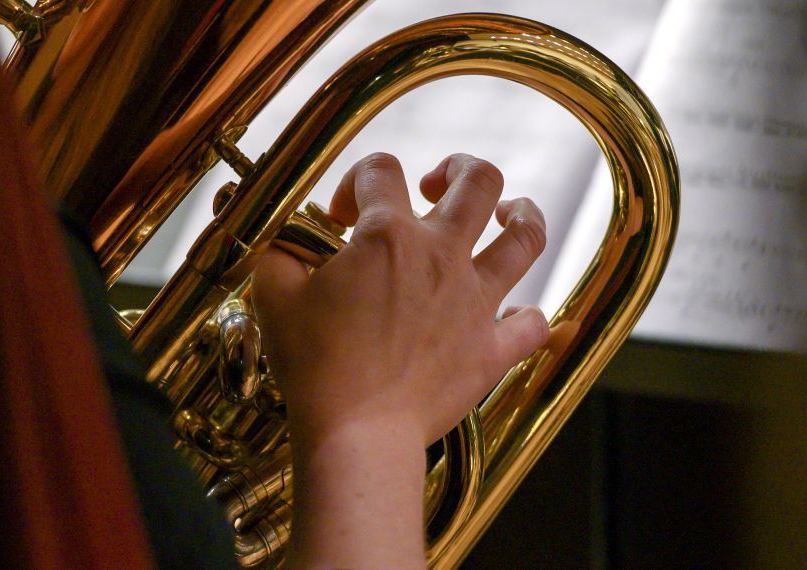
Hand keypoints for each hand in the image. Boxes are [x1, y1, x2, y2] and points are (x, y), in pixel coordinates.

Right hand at [250, 152, 547, 567]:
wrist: (357, 433)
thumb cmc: (314, 366)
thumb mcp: (274, 294)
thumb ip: (282, 249)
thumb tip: (293, 237)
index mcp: (388, 236)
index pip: (381, 170)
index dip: (356, 181)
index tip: (340, 217)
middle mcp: (442, 256)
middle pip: (479, 181)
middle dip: (460, 168)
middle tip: (437, 185)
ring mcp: (475, 302)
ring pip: (526, 239)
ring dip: (522, 215)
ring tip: (508, 211)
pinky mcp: (492, 349)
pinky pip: (532, 324)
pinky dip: (529, 315)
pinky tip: (516, 311)